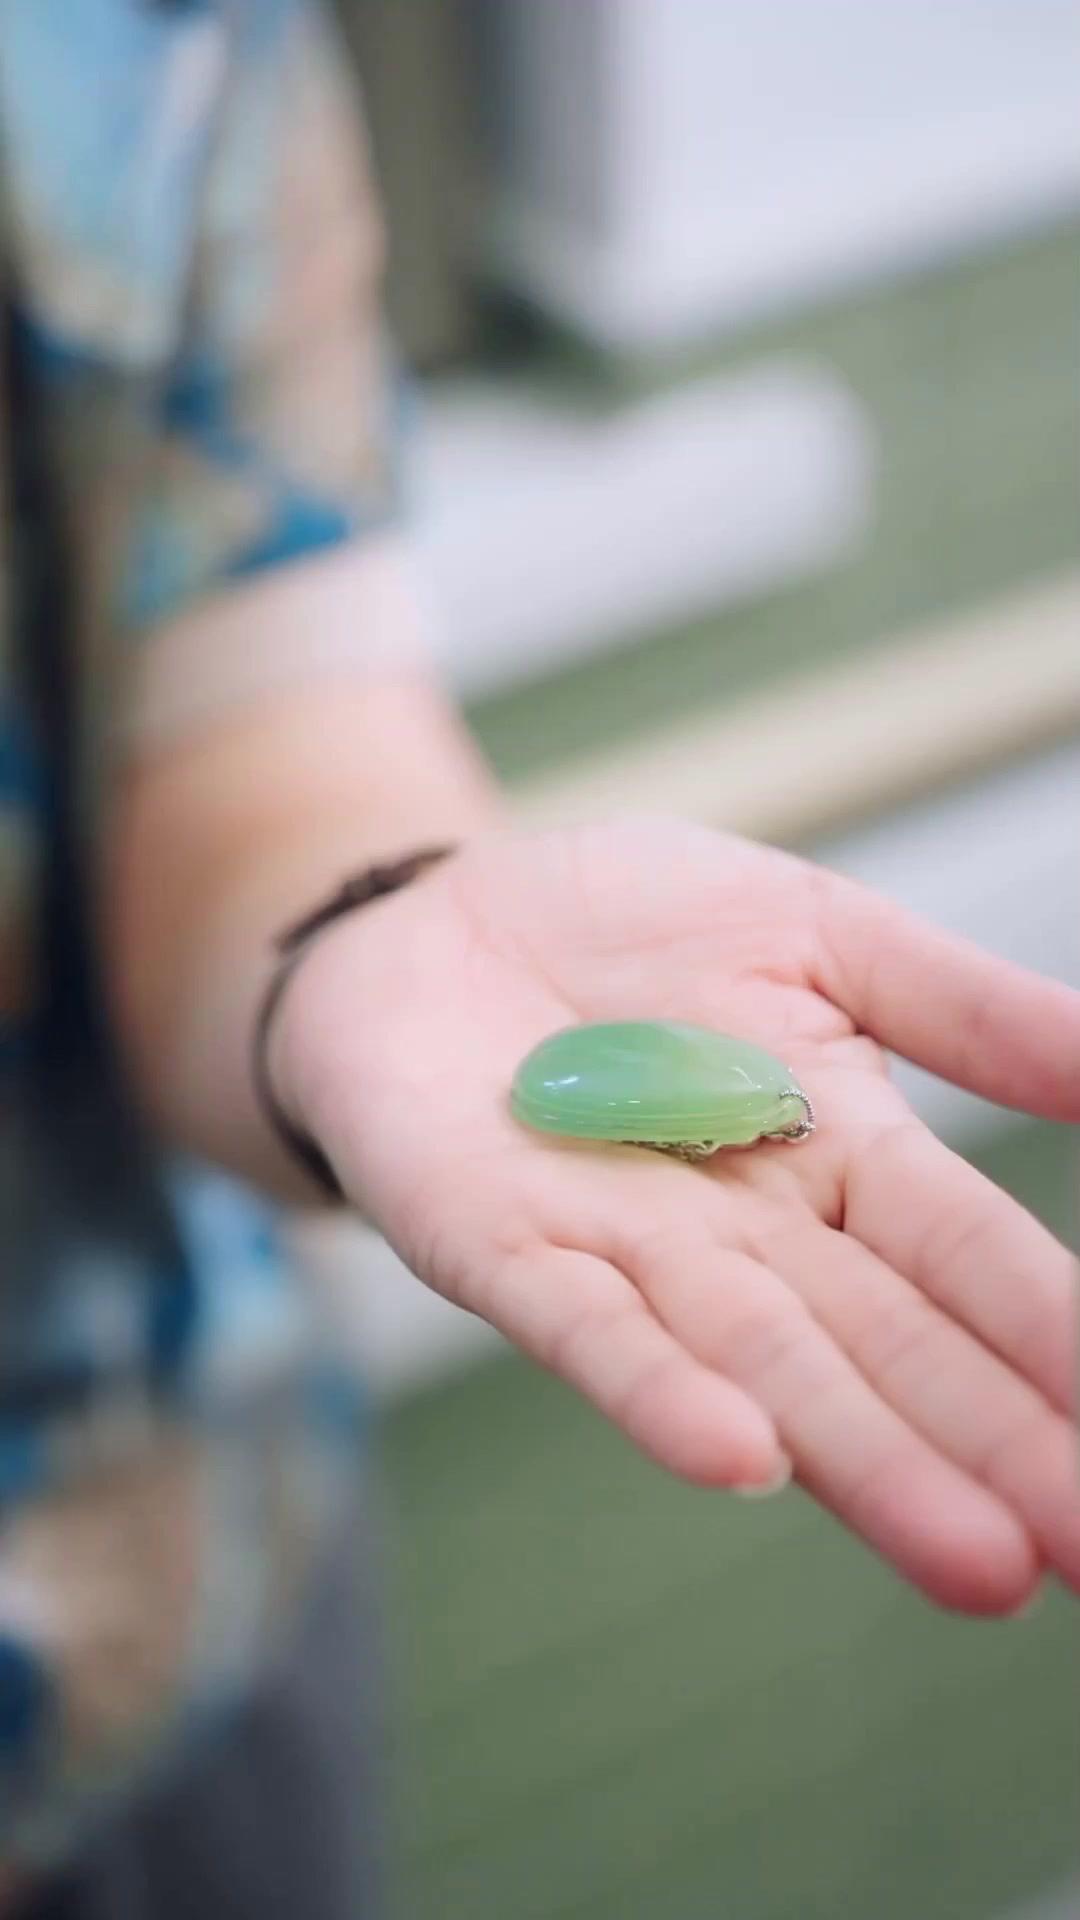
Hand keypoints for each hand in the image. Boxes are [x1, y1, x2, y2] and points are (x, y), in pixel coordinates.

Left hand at [281, 817, 1078, 1613]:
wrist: (434, 914)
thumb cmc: (629, 926)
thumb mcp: (813, 930)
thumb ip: (956, 1003)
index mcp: (840, 1153)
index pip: (968, 1257)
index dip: (1052, 1338)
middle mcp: (748, 1232)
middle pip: (884, 1347)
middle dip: (991, 1447)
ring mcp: (625, 1251)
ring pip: (760, 1366)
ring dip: (861, 1462)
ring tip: (974, 1562)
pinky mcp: (497, 1246)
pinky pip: (582, 1326)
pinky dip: (658, 1390)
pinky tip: (741, 1458)